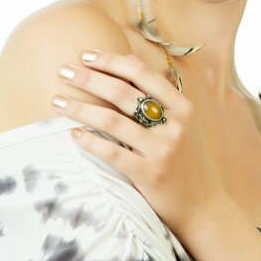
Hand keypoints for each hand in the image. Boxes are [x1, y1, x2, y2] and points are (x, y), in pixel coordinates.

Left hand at [51, 50, 225, 236]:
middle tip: (64, 70)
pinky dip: (90, 142)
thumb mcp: (183, 123)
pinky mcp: (150, 174)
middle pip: (123, 92)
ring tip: (57, 101)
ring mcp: (163, 149)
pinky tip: (73, 134)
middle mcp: (174, 124)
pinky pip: (113, 154)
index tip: (86, 54)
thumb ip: (159, 95)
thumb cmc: (187, 159)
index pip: (141, 73)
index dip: (111, 60)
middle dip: (89, 78)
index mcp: (182, 106)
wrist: (204, 205)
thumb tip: (127, 60)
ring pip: (113, 121)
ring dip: (80, 108)